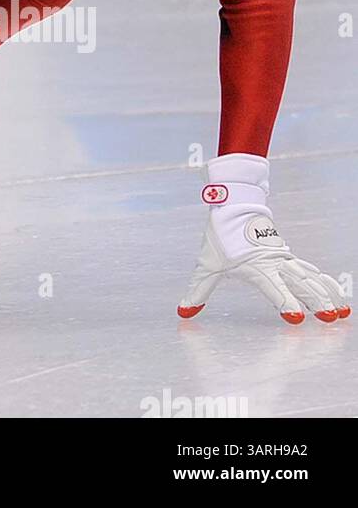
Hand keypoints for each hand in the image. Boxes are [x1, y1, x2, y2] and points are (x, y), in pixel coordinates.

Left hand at [178, 154, 350, 323]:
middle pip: (300, 285)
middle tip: (329, 318)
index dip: (285, 303)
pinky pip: (309, 269)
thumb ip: (198, 292)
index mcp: (257, 268)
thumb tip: (183, 312)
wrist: (233, 205)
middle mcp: (275, 264)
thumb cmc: (220, 237)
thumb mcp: (206, 266)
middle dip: (316, 302)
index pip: (275, 290)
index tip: (297, 318)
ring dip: (326, 294)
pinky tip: (335, 291)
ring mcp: (284, 259)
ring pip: (310, 278)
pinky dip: (323, 280)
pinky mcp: (287, 255)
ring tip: (341, 311)